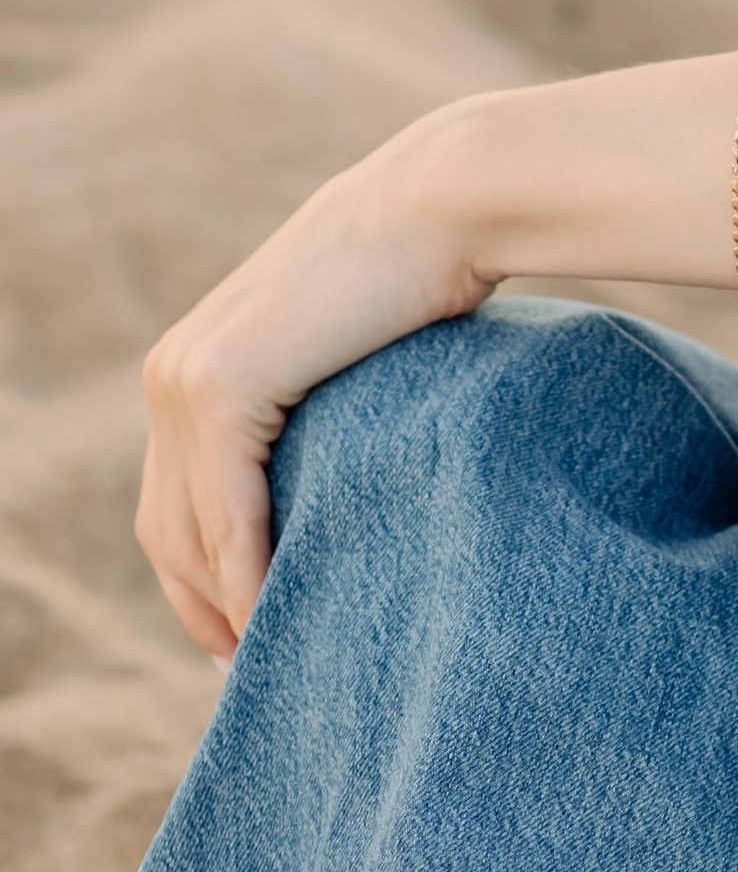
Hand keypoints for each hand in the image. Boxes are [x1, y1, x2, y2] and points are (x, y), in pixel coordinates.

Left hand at [135, 109, 494, 662]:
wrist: (438, 203)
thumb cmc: (416, 270)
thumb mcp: (336, 347)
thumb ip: (305, 402)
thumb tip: (321, 478)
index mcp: (189, 359)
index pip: (172, 499)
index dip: (198, 578)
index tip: (239, 635)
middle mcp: (170, 369)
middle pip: (166, 528)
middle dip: (199, 607)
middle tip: (248, 668)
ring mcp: (187, 376)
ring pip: (188, 532)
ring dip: (222, 606)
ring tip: (266, 658)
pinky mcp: (223, 386)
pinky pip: (227, 514)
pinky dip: (246, 575)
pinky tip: (276, 615)